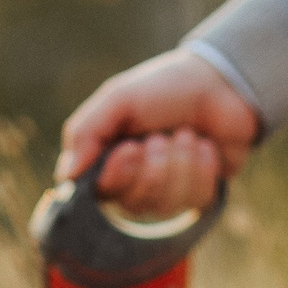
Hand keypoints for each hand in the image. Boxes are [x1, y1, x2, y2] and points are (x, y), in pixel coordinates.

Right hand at [55, 48, 260, 218]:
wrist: (220, 84)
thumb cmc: (164, 88)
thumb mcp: (119, 98)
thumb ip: (86, 131)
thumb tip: (66, 177)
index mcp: (105, 159)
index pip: (97, 192)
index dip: (117, 175)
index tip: (131, 148)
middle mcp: (132, 182)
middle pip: (133, 204)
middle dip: (154, 166)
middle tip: (161, 135)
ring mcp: (166, 193)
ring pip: (167, 204)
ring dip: (181, 162)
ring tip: (186, 133)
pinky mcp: (198, 196)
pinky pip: (196, 200)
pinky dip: (203, 166)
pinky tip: (205, 146)